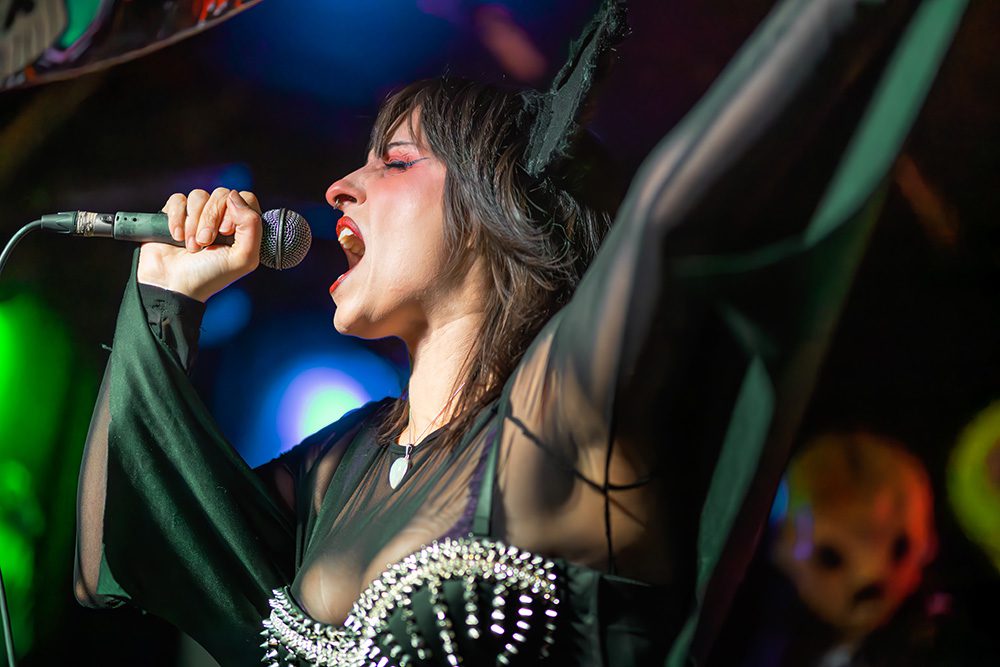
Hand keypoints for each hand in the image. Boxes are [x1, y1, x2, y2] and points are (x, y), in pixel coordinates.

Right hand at [137, 188, 261, 301]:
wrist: (173, 286)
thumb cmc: (210, 276)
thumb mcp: (243, 258)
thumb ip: (252, 226)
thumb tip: (235, 196)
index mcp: (241, 228)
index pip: (246, 198)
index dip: (237, 210)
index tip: (227, 232)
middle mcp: (221, 219)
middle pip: (221, 194)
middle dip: (211, 218)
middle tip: (205, 242)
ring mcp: (197, 216)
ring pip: (199, 195)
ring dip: (193, 222)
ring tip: (191, 246)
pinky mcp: (175, 215)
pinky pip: (178, 199)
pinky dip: (176, 218)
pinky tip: (176, 237)